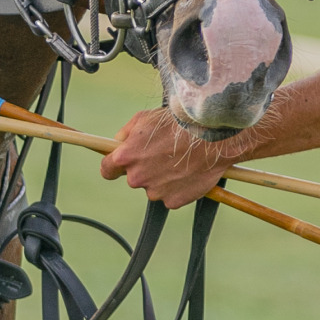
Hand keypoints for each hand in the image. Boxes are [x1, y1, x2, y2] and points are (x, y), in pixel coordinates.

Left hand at [98, 107, 235, 207]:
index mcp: (126, 157)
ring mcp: (156, 191)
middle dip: (146, 169)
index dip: (113, 167)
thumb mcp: (145, 118)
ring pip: (155, 187)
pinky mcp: (173, 201)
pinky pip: (172, 195)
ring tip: (182, 161)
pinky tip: (190, 171)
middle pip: (135, 178)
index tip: (119, 165)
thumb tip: (118, 143)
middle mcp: (137, 177)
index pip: (107, 169)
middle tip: (164, 155)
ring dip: (164, 178)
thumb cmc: (179, 122)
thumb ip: (125, 133)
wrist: (212, 136)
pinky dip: (179, 187)